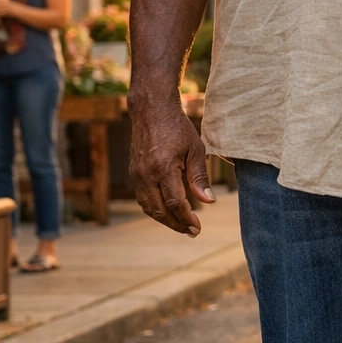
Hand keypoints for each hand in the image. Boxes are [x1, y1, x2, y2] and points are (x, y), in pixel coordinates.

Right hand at [129, 98, 214, 235]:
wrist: (152, 110)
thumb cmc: (177, 128)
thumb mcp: (195, 149)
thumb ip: (199, 177)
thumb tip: (208, 201)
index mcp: (163, 168)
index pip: (174, 202)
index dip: (186, 218)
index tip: (197, 228)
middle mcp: (146, 174)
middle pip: (158, 210)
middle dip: (175, 224)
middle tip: (191, 232)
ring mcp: (137, 174)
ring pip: (148, 206)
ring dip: (164, 219)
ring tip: (181, 225)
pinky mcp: (134, 173)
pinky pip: (143, 198)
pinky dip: (155, 208)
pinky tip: (168, 210)